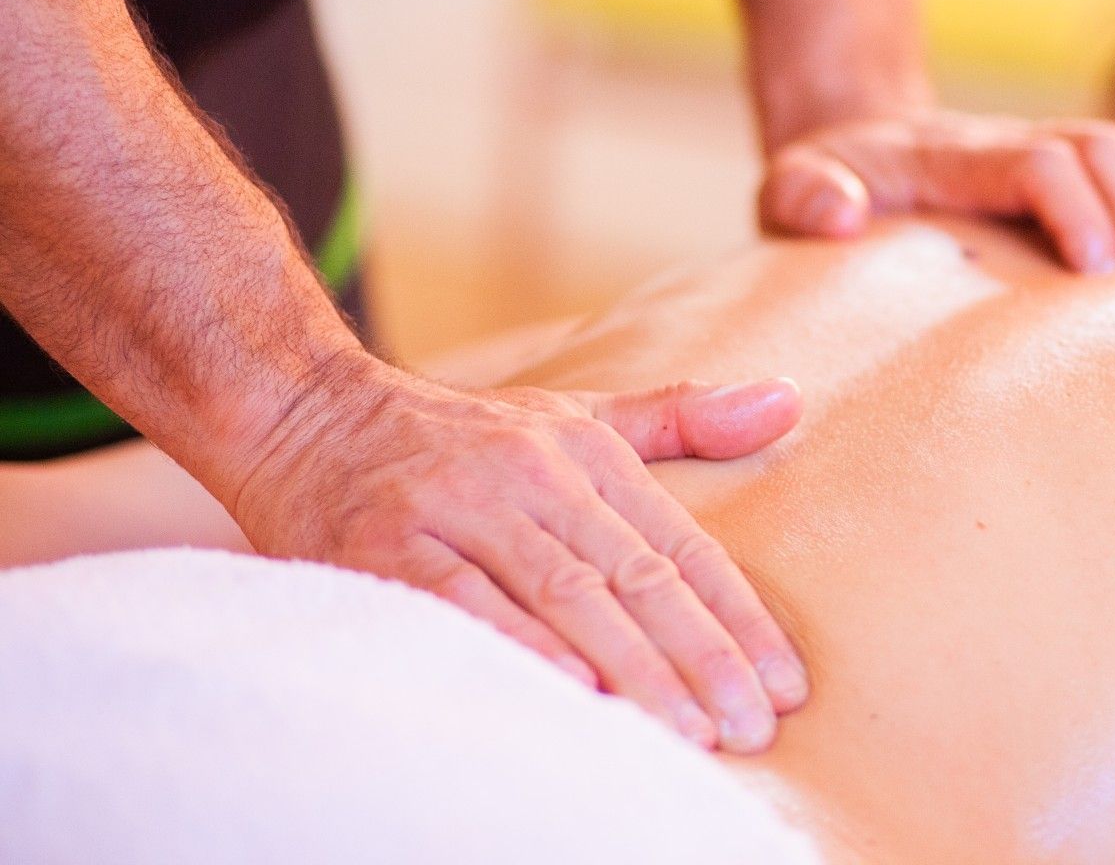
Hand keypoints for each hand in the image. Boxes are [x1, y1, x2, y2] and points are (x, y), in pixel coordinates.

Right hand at [228, 352, 807, 753]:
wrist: (306, 413)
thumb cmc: (461, 438)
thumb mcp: (574, 417)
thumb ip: (679, 419)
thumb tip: (790, 402)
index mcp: (585, 453)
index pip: (681, 547)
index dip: (739, 618)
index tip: (786, 685)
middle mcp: (530, 475)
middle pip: (633, 578)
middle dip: (699, 658)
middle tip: (750, 727)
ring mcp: (458, 508)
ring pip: (563, 595)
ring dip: (630, 668)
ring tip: (685, 731)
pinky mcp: (387, 545)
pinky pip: (466, 604)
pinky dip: (521, 646)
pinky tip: (574, 693)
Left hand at [759, 110, 1114, 270]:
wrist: (855, 147)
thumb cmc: (828, 185)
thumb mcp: (789, 188)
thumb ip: (802, 195)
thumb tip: (840, 216)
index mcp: (956, 155)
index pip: (1041, 161)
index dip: (1077, 209)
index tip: (1091, 272)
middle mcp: (1016, 145)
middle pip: (1110, 147)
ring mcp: (1052, 156)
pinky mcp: (1074, 182)